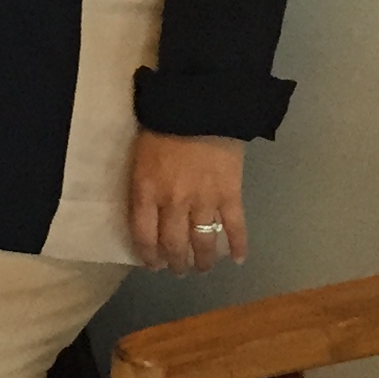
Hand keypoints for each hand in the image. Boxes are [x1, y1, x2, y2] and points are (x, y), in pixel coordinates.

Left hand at [129, 132, 249, 271]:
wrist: (199, 106)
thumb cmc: (162, 126)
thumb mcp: (140, 156)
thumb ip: (143, 185)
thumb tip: (146, 211)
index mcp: (146, 191)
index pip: (143, 234)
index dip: (148, 255)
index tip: (152, 264)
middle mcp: (173, 202)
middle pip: (173, 244)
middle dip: (175, 262)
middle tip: (178, 270)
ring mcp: (204, 200)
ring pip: (202, 242)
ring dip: (202, 260)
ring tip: (202, 269)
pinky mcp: (230, 195)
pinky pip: (235, 226)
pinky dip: (238, 245)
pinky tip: (238, 259)